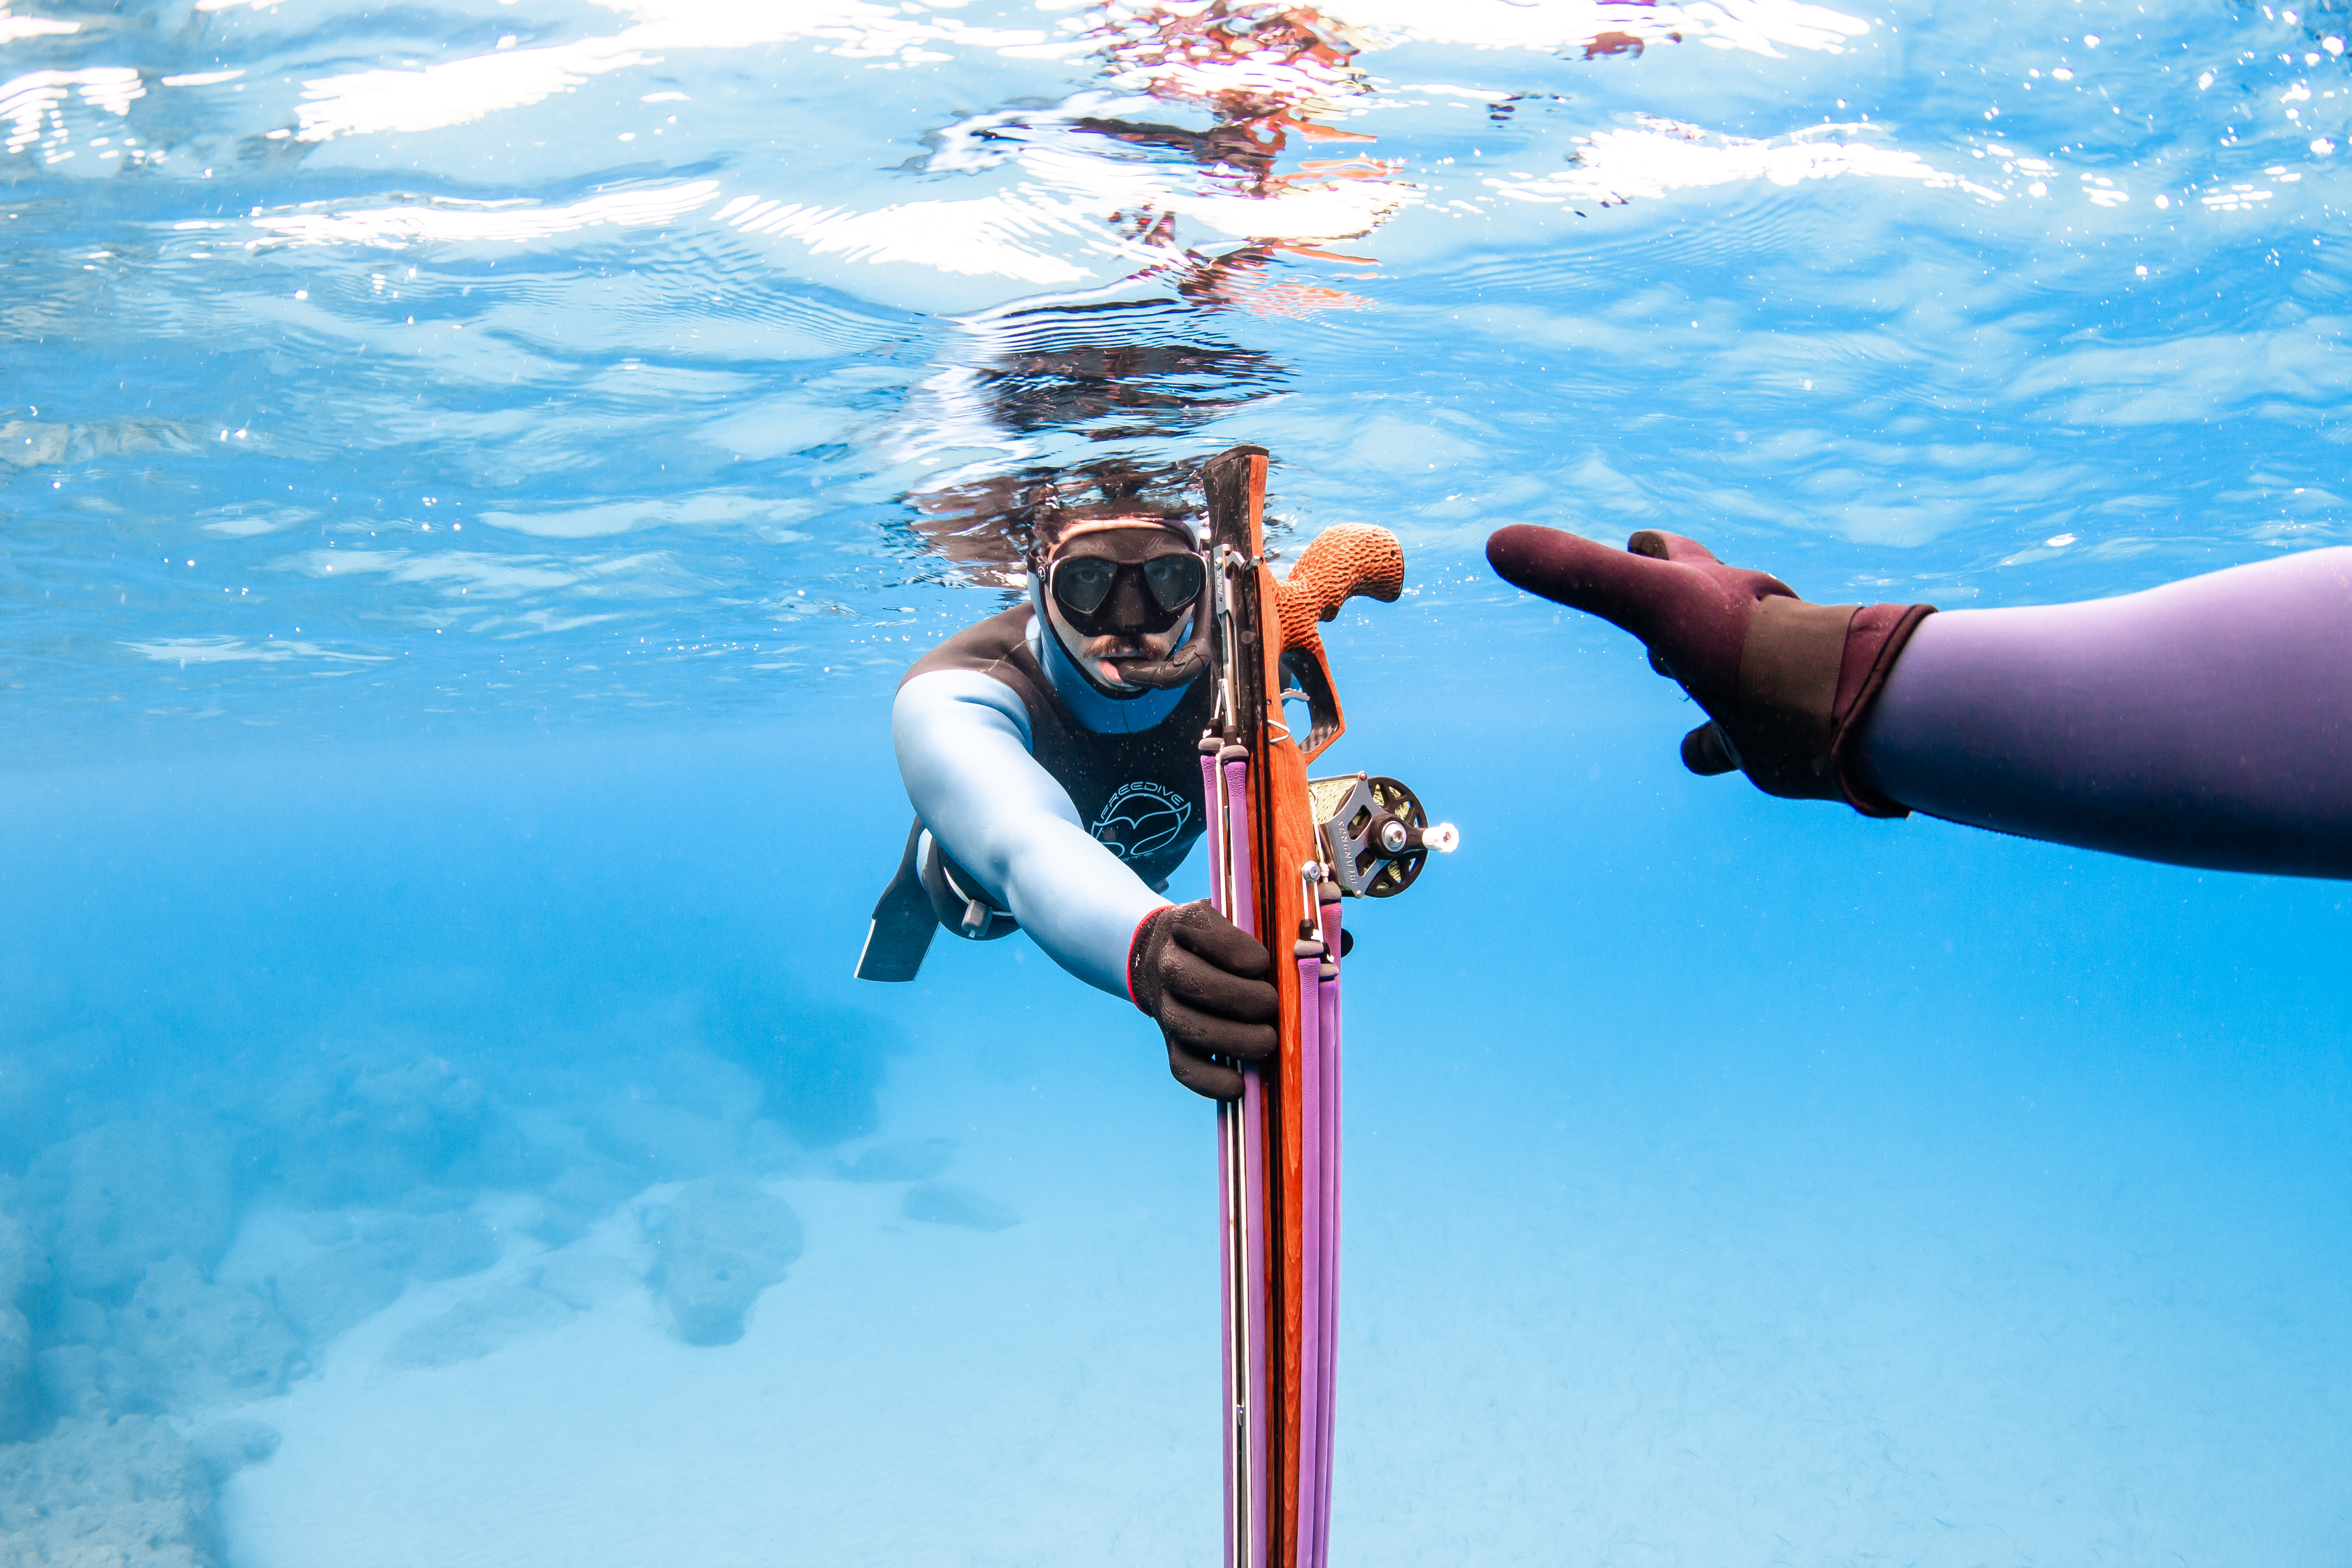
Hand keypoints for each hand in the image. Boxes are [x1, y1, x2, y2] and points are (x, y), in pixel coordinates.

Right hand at [1128, 901, 1278, 1099]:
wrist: (1169, 959)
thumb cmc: (1226, 940)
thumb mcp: (1243, 916)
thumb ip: (1284, 920)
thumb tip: (1331, 927)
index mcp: (1185, 924)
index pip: (1198, 928)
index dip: (1233, 949)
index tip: (1262, 962)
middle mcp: (1167, 962)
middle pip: (1189, 980)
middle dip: (1237, 998)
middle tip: (1271, 1005)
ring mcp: (1165, 1005)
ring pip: (1187, 1025)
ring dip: (1232, 1039)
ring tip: (1268, 1041)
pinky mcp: (1171, 1040)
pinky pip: (1182, 1065)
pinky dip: (1211, 1079)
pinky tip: (1240, 1083)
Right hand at [1485, 525, 1934, 813]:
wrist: (1840, 711)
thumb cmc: (1750, 644)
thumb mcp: (1653, 598)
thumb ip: (1577, 571)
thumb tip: (1495, 540)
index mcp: (1709, 587)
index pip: (1670, 551)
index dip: (1650, 547)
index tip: (1636, 543)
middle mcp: (1735, 627)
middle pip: (1699, 601)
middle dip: (1673, 602)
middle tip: (1647, 608)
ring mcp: (1753, 680)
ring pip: (1719, 668)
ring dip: (1696, 668)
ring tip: (1671, 671)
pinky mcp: (1764, 737)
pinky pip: (1731, 741)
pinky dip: (1712, 743)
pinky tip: (1699, 751)